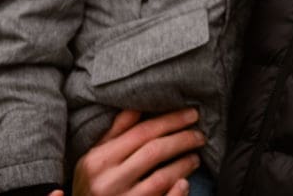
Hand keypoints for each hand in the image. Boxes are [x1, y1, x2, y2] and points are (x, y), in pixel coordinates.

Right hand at [65, 108, 205, 195]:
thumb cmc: (91, 187)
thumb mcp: (94, 160)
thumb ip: (115, 133)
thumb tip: (137, 105)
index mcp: (98, 161)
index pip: (141, 132)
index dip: (170, 120)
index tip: (192, 114)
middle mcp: (108, 182)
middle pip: (154, 152)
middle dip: (182, 139)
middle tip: (200, 135)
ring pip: (161, 178)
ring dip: (183, 165)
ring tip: (195, 158)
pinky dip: (177, 193)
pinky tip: (184, 183)